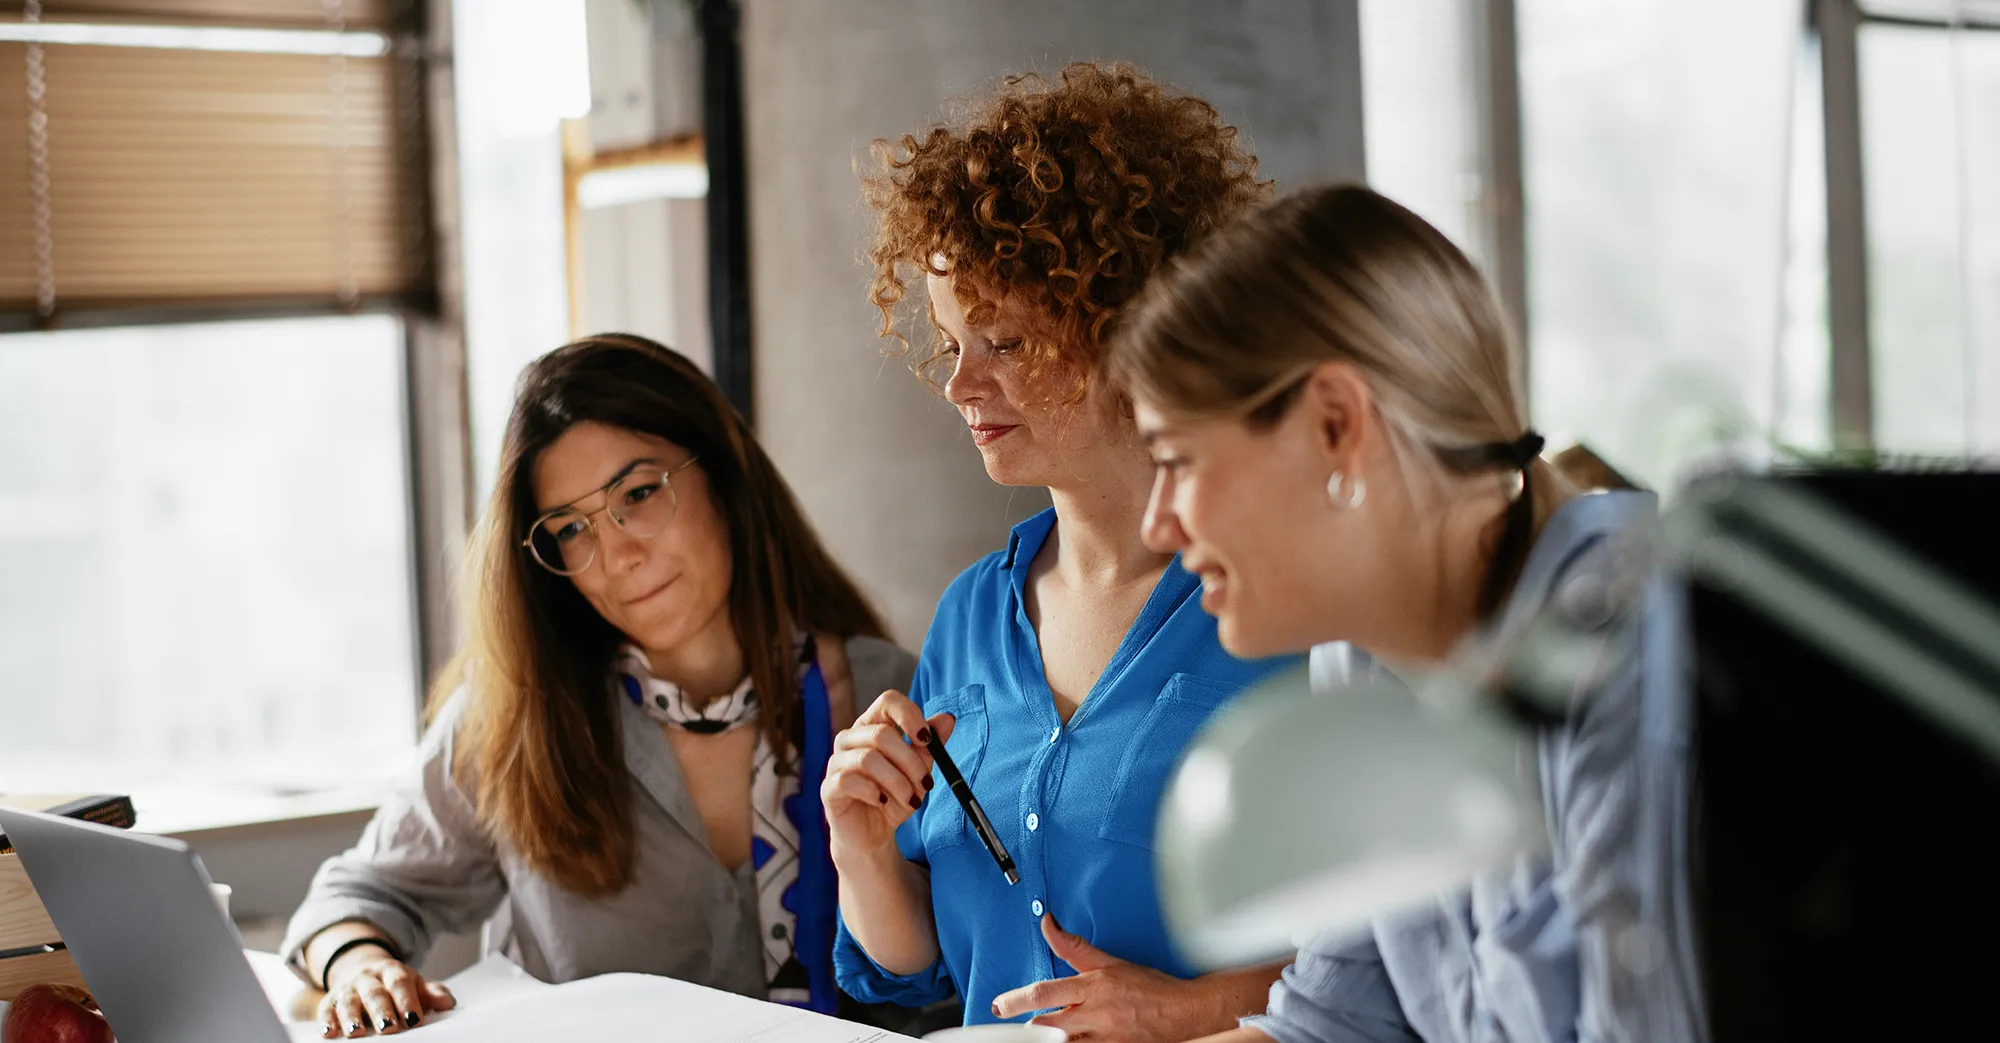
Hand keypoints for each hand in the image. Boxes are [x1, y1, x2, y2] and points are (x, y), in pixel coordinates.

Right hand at [317, 948, 455, 1037]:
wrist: (363, 970)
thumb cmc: (394, 984)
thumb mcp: (414, 984)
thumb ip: (431, 993)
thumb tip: (448, 1003)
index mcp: (392, 971)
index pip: (401, 984)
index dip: (407, 1001)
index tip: (414, 1020)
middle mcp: (368, 978)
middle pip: (375, 993)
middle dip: (381, 1011)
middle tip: (389, 1028)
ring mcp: (348, 988)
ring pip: (349, 1001)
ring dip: (352, 1017)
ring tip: (357, 1032)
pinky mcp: (330, 1000)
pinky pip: (326, 1009)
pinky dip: (326, 1021)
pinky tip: (328, 1033)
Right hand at [822, 689, 953, 859]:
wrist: (873, 835)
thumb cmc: (894, 798)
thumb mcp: (918, 772)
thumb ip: (929, 746)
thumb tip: (947, 718)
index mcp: (873, 726)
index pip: (887, 702)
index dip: (908, 715)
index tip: (927, 739)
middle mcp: (850, 738)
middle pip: (881, 734)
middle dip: (910, 762)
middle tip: (926, 784)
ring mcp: (836, 762)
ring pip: (868, 758)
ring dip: (897, 782)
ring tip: (911, 801)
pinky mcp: (828, 787)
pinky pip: (849, 780)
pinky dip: (873, 792)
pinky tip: (883, 803)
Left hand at [991, 916, 1225, 1042]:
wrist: (1187, 1012)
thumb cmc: (1150, 988)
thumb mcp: (1111, 962)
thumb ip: (1075, 947)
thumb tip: (1049, 924)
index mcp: (1092, 988)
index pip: (1044, 992)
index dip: (1015, 1000)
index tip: (999, 1006)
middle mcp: (1095, 1014)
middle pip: (1046, 1026)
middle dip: (1030, 1027)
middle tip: (1020, 1025)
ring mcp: (1105, 1038)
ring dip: (1049, 1040)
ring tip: (1043, 1035)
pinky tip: (1069, 1042)